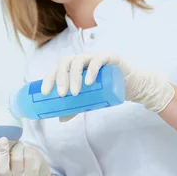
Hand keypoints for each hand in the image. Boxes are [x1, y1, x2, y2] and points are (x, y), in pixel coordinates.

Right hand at [0, 137, 51, 175]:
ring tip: (17, 144)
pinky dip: (26, 149)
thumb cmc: (9, 159)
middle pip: (2, 170)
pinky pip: (28, 158)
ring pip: (17, 160)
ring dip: (17, 147)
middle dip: (2, 152)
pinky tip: (25, 151)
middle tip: (3, 139)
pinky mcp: (32, 175)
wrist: (30, 166)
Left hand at [41, 53, 174, 112]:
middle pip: (66, 62)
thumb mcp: (89, 100)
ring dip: (74, 76)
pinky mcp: (111, 58)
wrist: (132, 87)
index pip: (58, 68)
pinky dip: (92, 70)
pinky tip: (89, 82)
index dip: (49, 77)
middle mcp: (84, 59)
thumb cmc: (107, 90)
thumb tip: (60, 118)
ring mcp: (96, 57)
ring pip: (80, 60)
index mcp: (75, 66)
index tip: (44, 92)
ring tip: (75, 93)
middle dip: (60, 77)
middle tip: (60, 94)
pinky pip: (99, 60)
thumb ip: (75, 107)